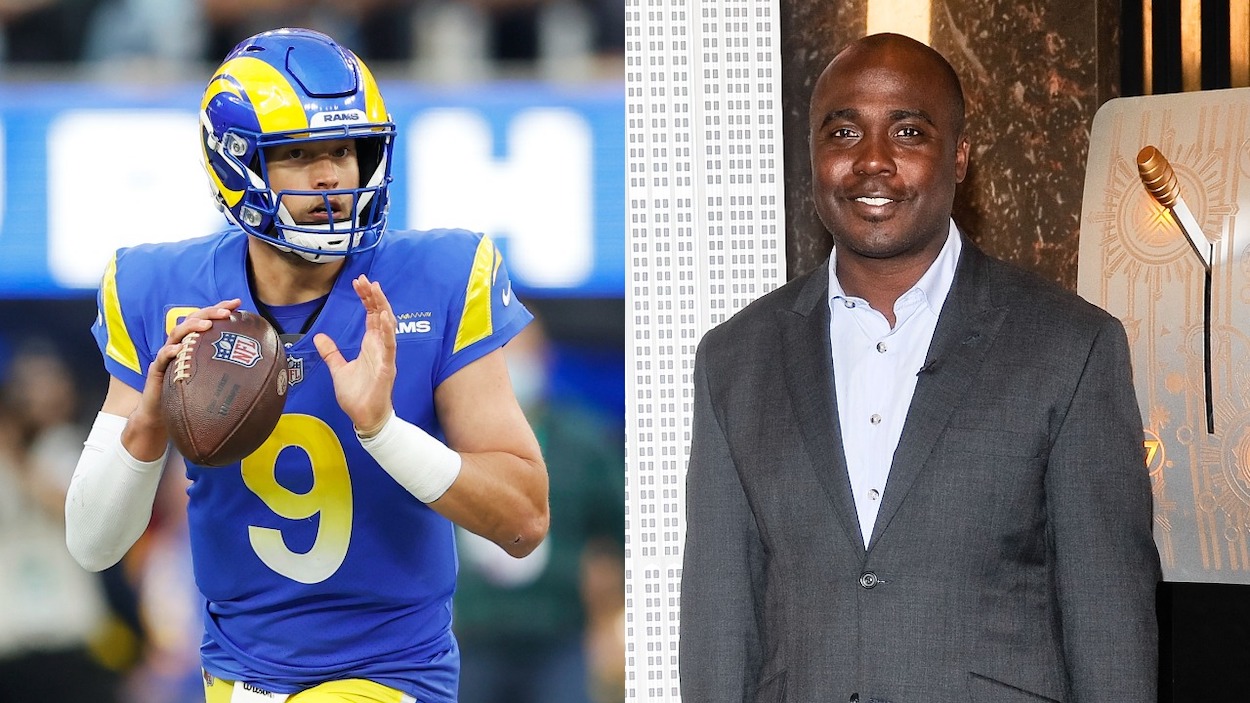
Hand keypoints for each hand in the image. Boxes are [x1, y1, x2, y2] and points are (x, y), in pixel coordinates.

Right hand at [124, 299, 241, 460]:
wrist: (162, 414)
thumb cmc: (191, 396)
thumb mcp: (214, 380)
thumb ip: (230, 371)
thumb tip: (264, 372)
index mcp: (194, 343)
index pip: (208, 319)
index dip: (220, 308)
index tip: (238, 303)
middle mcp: (181, 344)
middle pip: (193, 320)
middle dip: (210, 312)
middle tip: (226, 312)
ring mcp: (167, 355)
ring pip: (176, 333)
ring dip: (192, 326)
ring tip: (207, 325)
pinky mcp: (157, 369)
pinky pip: (161, 357)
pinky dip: (170, 351)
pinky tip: (179, 350)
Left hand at [313, 275, 396, 435]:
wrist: (365, 417)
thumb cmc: (358, 395)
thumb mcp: (339, 369)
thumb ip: (331, 352)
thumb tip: (319, 337)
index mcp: (371, 345)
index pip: (371, 316)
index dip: (367, 299)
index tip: (359, 283)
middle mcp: (380, 347)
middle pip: (380, 315)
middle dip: (374, 296)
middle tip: (364, 280)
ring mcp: (385, 356)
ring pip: (387, 326)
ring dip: (382, 307)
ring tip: (375, 290)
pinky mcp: (386, 368)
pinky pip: (389, 346)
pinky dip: (388, 331)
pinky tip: (384, 318)